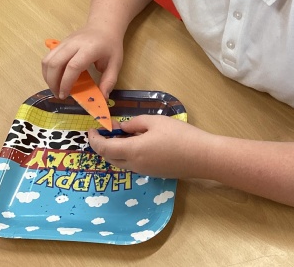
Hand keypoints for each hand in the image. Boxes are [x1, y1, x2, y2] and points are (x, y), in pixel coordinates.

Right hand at [41, 27, 123, 98]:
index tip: (65, 95)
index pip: (73, 66)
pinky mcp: (60, 43)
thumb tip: (103, 97)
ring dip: (48, 77)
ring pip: (48, 60)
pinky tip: (54, 78)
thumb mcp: (116, 63)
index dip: (66, 82)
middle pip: (55, 63)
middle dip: (53, 82)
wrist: (103, 26)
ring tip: (55, 88)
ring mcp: (65, 42)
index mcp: (89, 49)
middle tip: (59, 94)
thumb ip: (109, 81)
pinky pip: (48, 57)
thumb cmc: (110, 45)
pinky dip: (47, 70)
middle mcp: (74, 44)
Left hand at [88, 115, 213, 178]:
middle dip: (102, 146)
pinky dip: (127, 154)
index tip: (92, 129)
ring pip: (121, 162)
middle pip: (110, 158)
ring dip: (115, 150)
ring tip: (120, 134)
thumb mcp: (156, 122)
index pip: (104, 148)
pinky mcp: (153, 173)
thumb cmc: (179, 135)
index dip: (95, 140)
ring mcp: (144, 171)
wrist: (202, 156)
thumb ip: (135, 123)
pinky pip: (132, 164)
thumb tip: (122, 127)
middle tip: (103, 131)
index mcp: (133, 151)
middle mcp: (134, 165)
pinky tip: (137, 142)